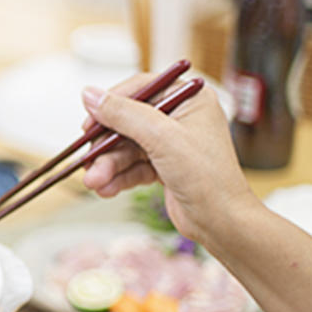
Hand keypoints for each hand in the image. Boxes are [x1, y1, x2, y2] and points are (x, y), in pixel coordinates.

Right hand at [78, 80, 254, 243]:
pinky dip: (117, 177)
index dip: (111, 104)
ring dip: (108, 165)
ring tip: (96, 182)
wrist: (222, 222)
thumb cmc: (209, 179)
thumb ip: (124, 114)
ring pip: (126, 147)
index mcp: (190, 99)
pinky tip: (107, 188)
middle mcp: (180, 118)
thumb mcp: (161, 138)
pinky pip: (132, 165)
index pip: (141, 89)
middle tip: (88, 159)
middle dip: (106, 146)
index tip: (89, 119)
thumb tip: (91, 95)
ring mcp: (171, 143)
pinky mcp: (164, 166)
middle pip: (128, 121)